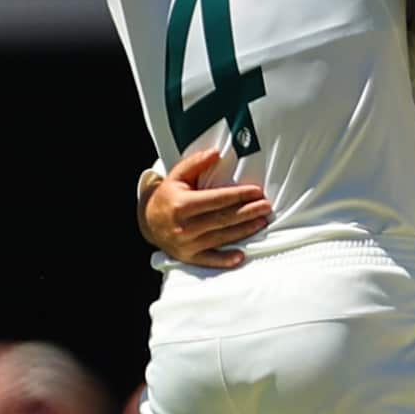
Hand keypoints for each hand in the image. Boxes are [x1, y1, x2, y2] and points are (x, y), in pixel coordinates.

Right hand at [139, 149, 271, 267]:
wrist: (148, 222)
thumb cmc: (168, 195)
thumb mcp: (177, 175)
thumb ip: (196, 163)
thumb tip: (216, 153)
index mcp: (182, 205)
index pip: (216, 199)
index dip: (238, 195)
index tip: (256, 191)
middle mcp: (184, 227)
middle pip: (223, 219)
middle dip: (247, 212)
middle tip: (266, 207)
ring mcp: (186, 244)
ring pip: (221, 237)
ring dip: (244, 230)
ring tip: (261, 222)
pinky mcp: (188, 257)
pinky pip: (209, 260)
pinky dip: (225, 260)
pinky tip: (241, 256)